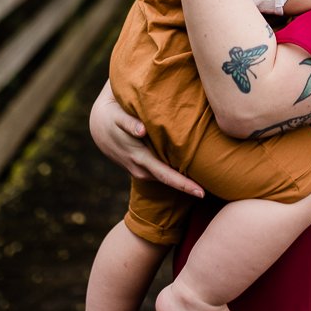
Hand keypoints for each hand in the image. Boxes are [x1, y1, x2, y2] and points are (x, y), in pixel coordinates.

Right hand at [89, 81, 203, 195]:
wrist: (98, 125)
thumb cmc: (113, 117)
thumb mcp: (118, 117)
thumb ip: (129, 123)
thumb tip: (141, 130)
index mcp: (139, 158)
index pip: (166, 176)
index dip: (184, 185)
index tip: (202, 193)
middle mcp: (141, 169)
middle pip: (169, 181)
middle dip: (189, 187)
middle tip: (211, 193)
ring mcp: (140, 171)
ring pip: (165, 178)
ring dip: (182, 181)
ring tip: (206, 180)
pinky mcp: (141, 167)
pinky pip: (161, 173)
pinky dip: (174, 173)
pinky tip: (189, 170)